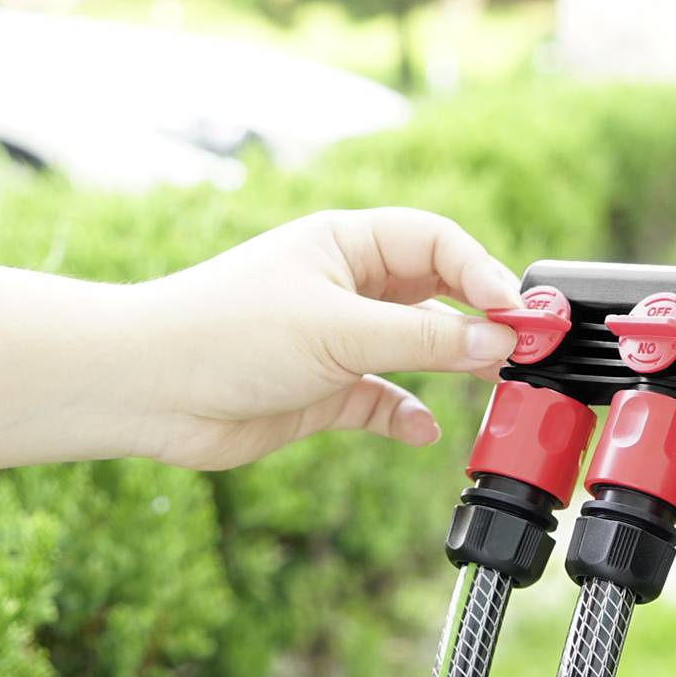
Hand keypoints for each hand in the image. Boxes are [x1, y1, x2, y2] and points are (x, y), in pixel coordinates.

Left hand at [129, 208, 523, 470]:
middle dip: (480, 316)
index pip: (438, 244)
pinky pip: (384, 399)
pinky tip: (422, 432)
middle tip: (526, 346)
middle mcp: (346, 286)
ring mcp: (336, 339)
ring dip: (453, 365)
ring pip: (416, 348)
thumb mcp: (339, 330)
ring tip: (494, 384)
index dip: (483, 274)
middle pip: (436, 292)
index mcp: (347, 244)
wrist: (149, 389)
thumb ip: (424, 341)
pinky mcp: (323, 390)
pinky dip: (407, 415)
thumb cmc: (228, 333)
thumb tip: (495, 342)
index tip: (517, 314)